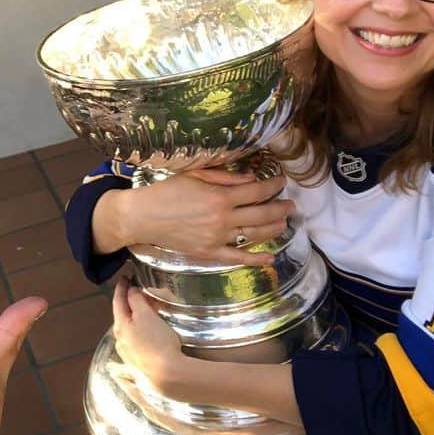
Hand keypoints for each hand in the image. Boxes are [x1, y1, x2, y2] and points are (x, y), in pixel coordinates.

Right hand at [93, 169, 292, 264]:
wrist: (142, 217)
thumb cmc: (166, 191)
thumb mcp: (195, 175)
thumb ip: (225, 178)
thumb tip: (251, 180)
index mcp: (219, 197)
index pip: (256, 191)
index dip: (273, 186)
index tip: (281, 182)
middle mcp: (222, 219)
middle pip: (261, 214)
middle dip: (280, 208)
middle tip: (291, 204)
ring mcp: (217, 238)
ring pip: (254, 235)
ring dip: (273, 228)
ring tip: (284, 222)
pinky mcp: (209, 253)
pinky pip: (237, 257)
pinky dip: (255, 259)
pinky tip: (270, 257)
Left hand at [112, 278, 183, 393]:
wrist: (167, 376)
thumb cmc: (157, 342)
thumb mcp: (146, 315)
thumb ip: (136, 300)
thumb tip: (130, 291)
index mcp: (120, 326)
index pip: (118, 301)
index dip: (121, 288)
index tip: (124, 278)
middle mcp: (121, 341)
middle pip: (122, 317)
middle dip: (128, 304)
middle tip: (135, 292)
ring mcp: (128, 355)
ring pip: (128, 332)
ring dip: (133, 320)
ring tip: (142, 313)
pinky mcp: (139, 365)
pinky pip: (135, 346)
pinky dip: (136, 337)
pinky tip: (138, 341)